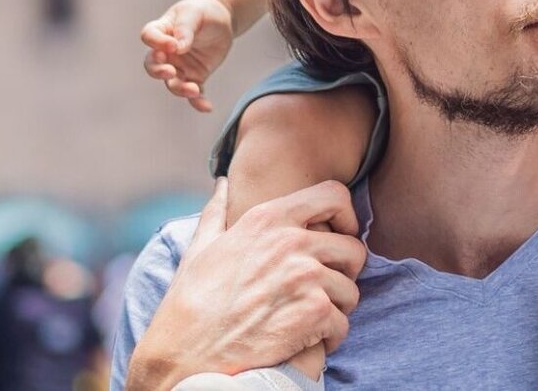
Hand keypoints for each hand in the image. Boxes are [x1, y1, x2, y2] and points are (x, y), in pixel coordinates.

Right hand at [125, 179, 366, 389]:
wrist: (184, 353)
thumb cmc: (190, 303)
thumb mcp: (201, 247)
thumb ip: (217, 212)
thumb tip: (223, 184)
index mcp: (268, 219)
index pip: (335, 196)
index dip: (346, 217)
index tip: (339, 237)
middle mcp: (292, 242)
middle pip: (353, 249)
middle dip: (343, 273)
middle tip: (323, 290)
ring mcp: (305, 277)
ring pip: (351, 291)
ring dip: (335, 309)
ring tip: (309, 319)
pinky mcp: (314, 313)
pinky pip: (342, 324)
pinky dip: (328, 337)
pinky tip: (305, 340)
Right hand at [141, 0, 236, 111]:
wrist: (222, 20)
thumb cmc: (203, 12)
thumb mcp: (195, 13)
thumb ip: (185, 28)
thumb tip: (179, 48)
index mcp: (162, 30)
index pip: (149, 36)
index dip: (156, 43)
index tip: (173, 44)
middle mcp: (166, 52)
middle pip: (152, 65)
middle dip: (158, 71)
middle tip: (170, 71)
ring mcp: (179, 66)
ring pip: (172, 83)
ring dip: (180, 89)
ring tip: (193, 90)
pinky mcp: (195, 77)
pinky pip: (194, 93)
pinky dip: (198, 102)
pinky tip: (207, 107)